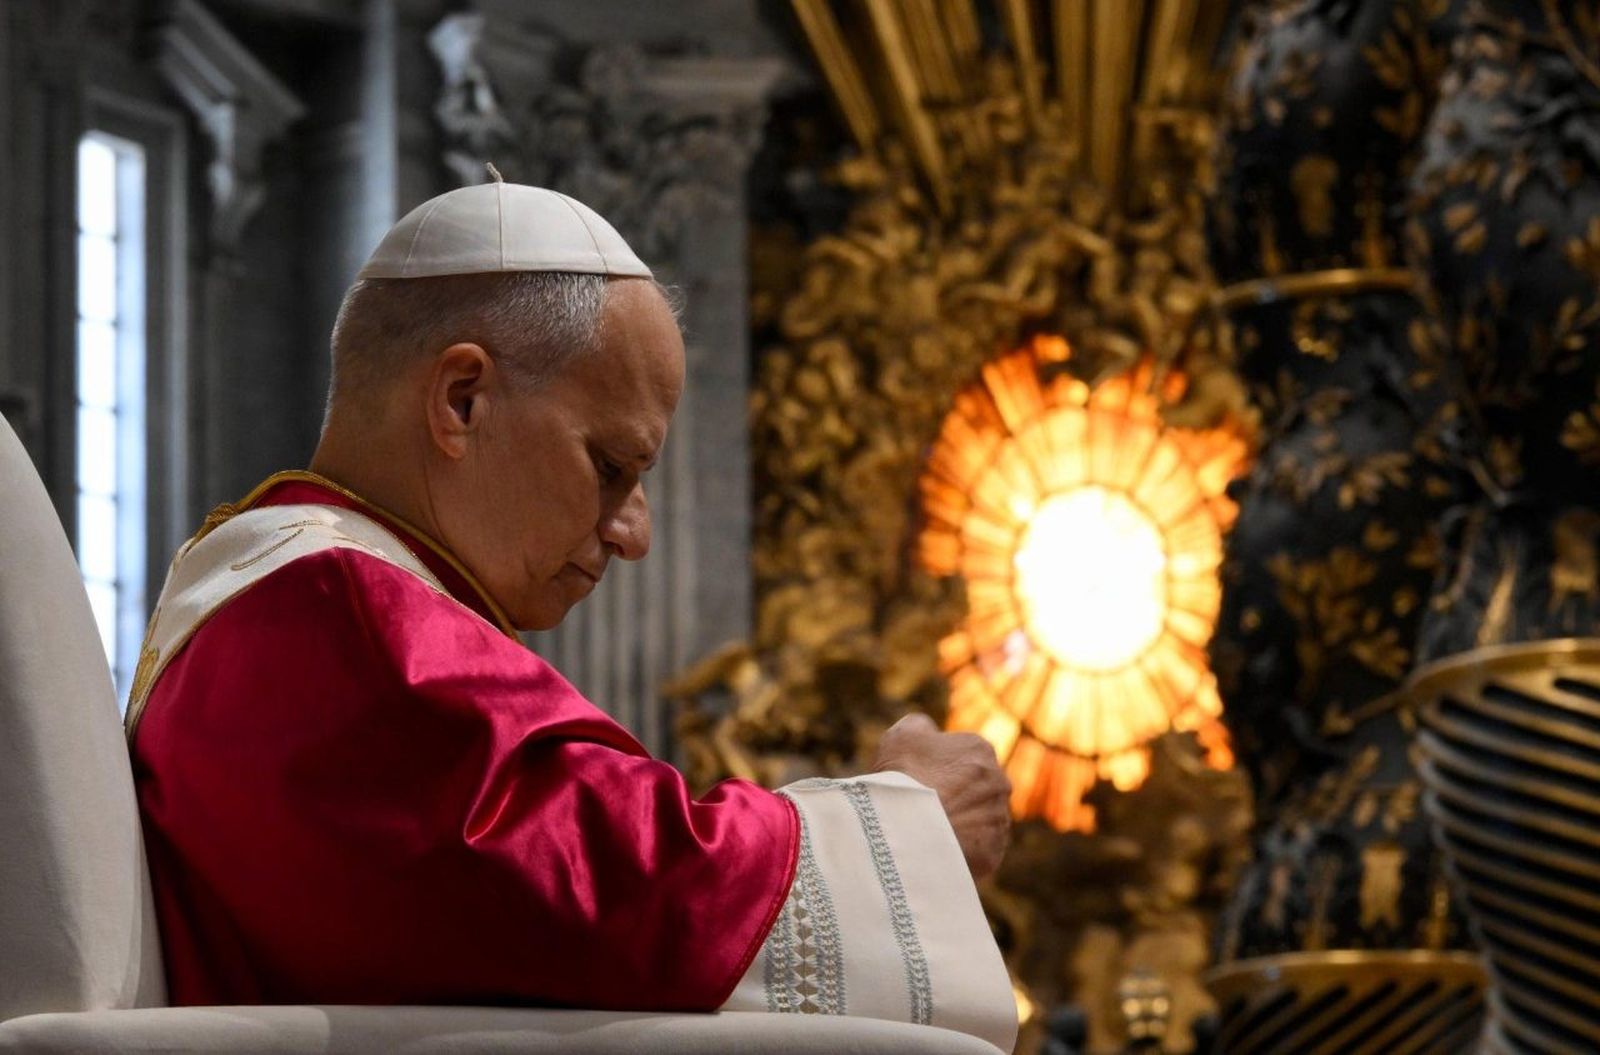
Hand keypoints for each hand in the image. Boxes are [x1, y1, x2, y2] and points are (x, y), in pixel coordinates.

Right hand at [871, 713, 1011, 879]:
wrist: (907, 829)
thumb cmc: (902, 778)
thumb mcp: (902, 735)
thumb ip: (921, 726)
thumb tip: (929, 730)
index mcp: (980, 749)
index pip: (962, 756)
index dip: (937, 768)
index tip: (919, 780)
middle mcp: (999, 781)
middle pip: (974, 789)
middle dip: (955, 796)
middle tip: (924, 808)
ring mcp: (999, 819)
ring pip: (979, 820)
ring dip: (960, 824)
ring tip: (929, 833)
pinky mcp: (993, 852)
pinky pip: (978, 850)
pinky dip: (961, 851)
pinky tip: (938, 850)